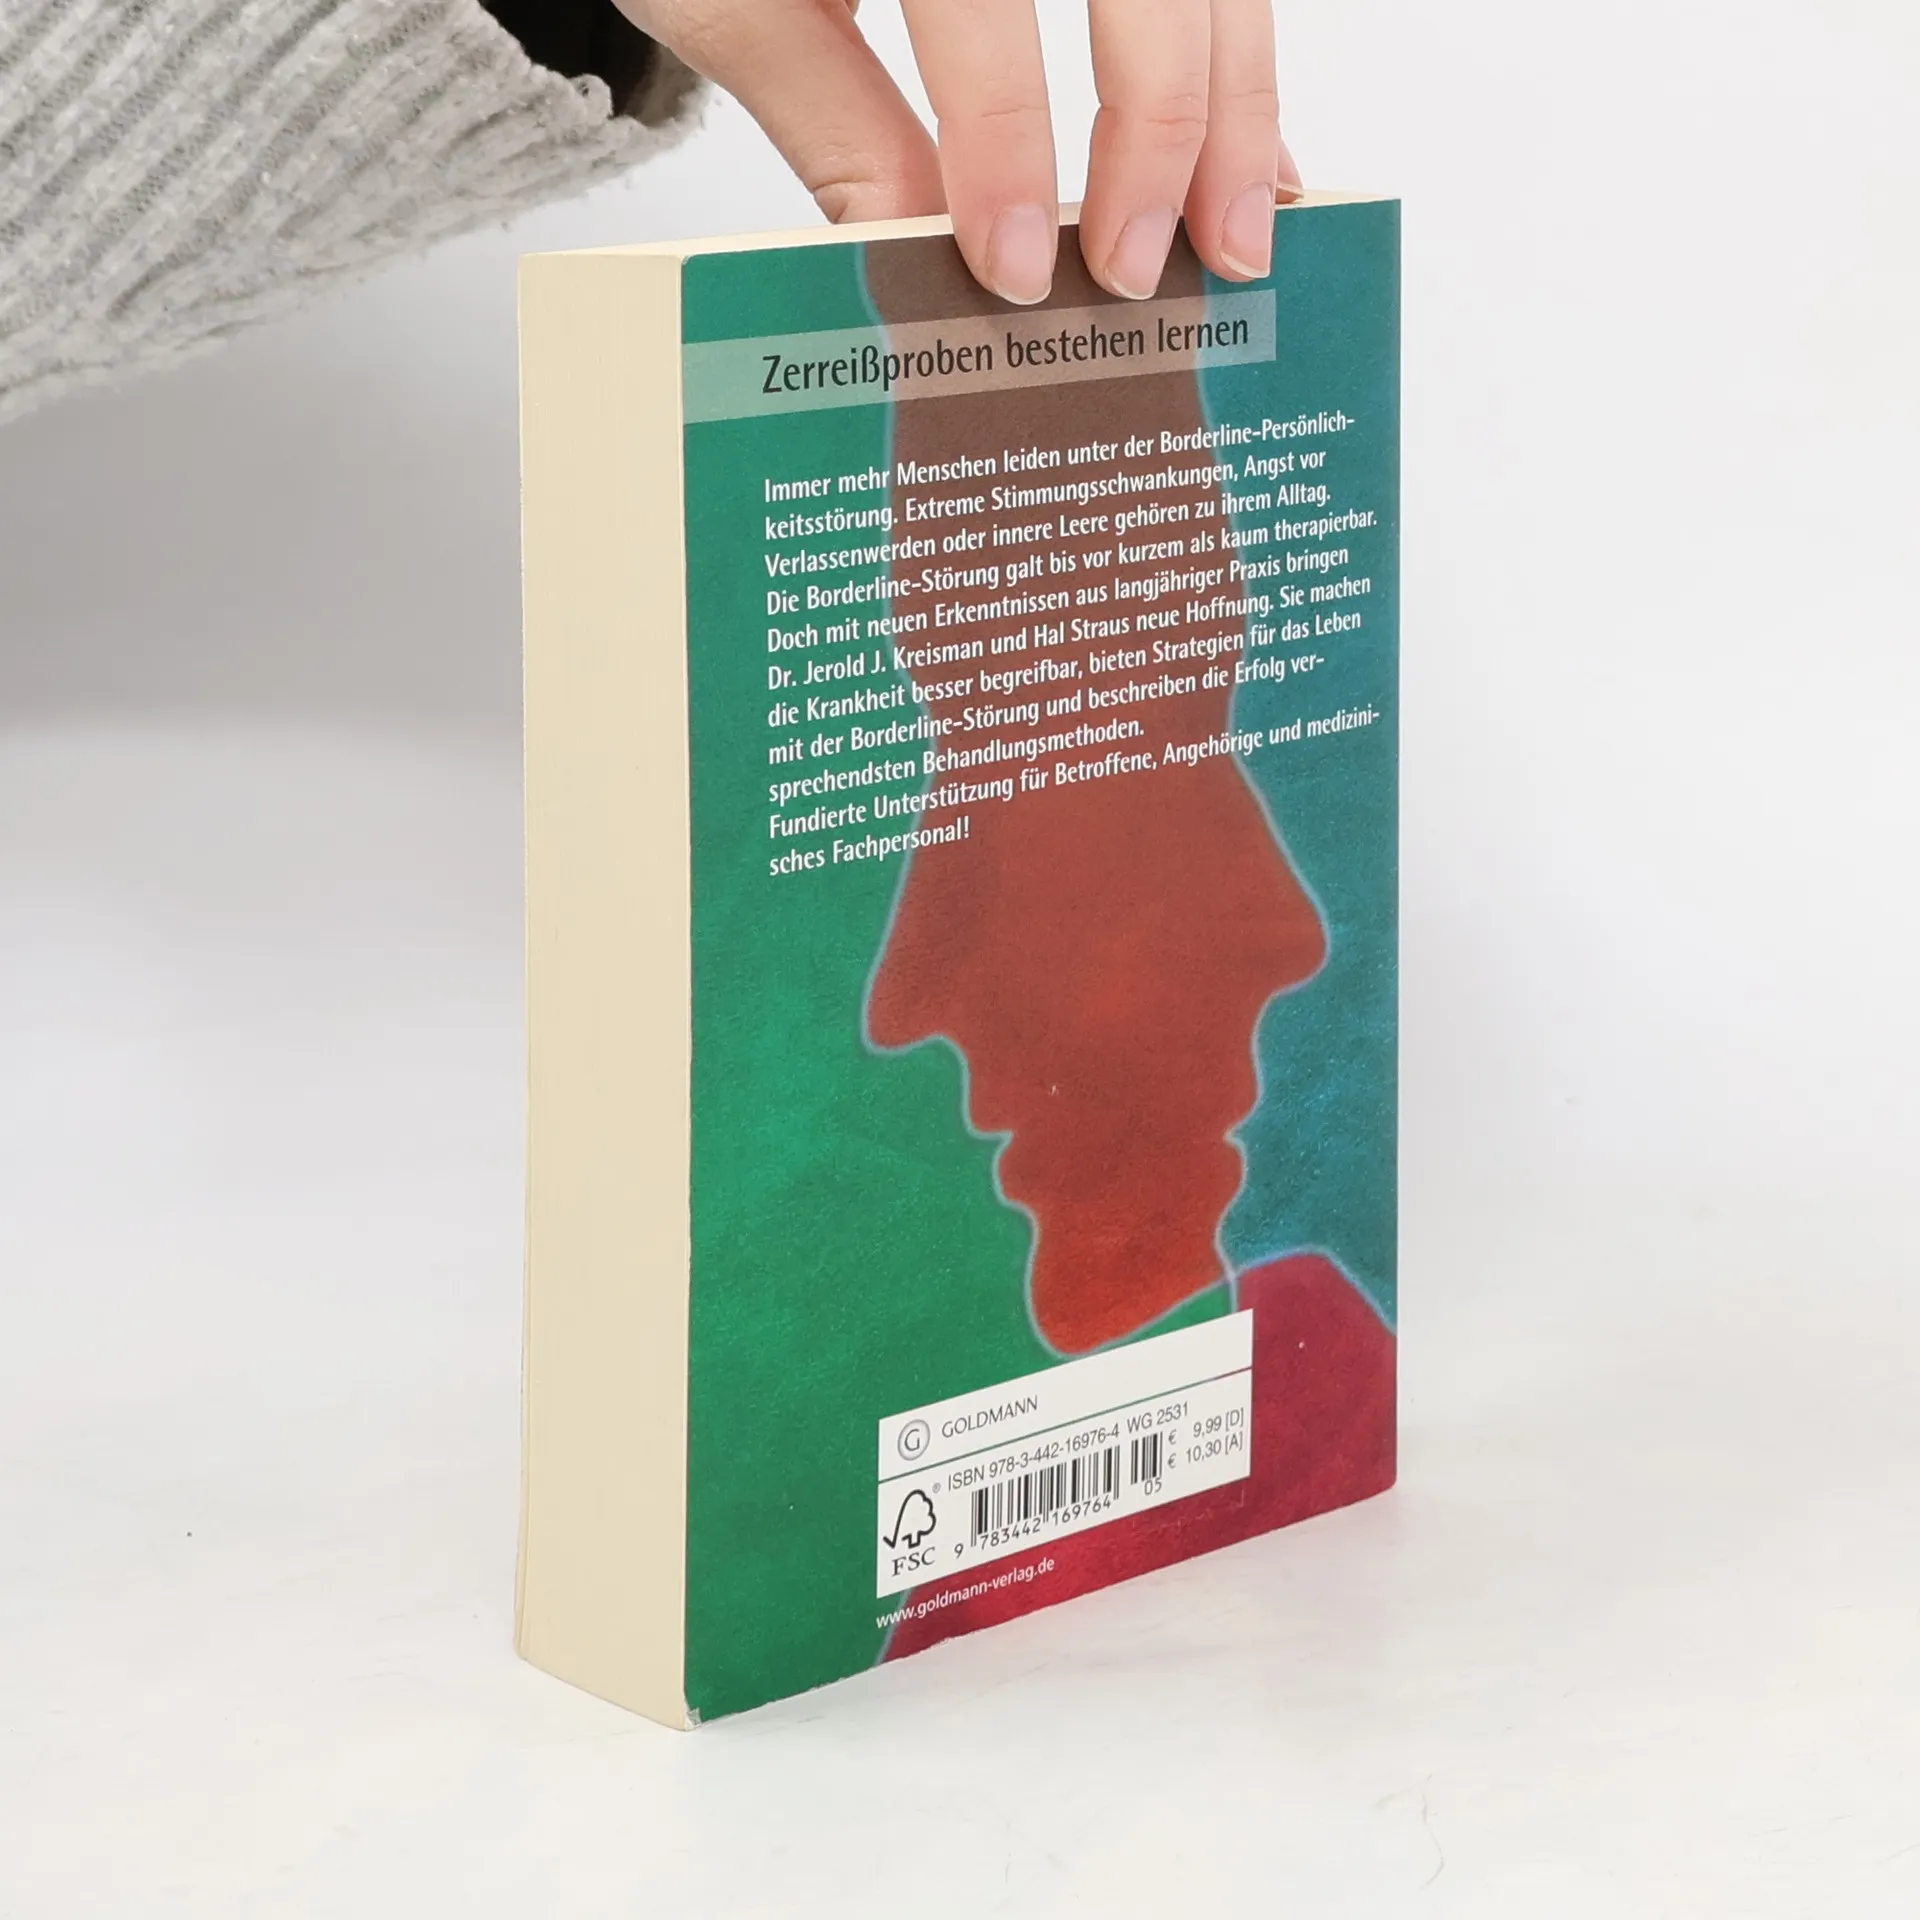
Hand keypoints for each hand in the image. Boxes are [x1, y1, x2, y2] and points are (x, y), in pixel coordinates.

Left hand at [616, 0, 1301, 304]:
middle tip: (1137, 271)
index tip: (1014, 271)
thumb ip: (836, 125)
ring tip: (1239, 240)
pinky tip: (1252, 157)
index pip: (983, 1)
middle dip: (1161, 127)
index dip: (1006, 143)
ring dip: (1240, 104)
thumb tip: (929, 275)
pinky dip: (1240, 59)